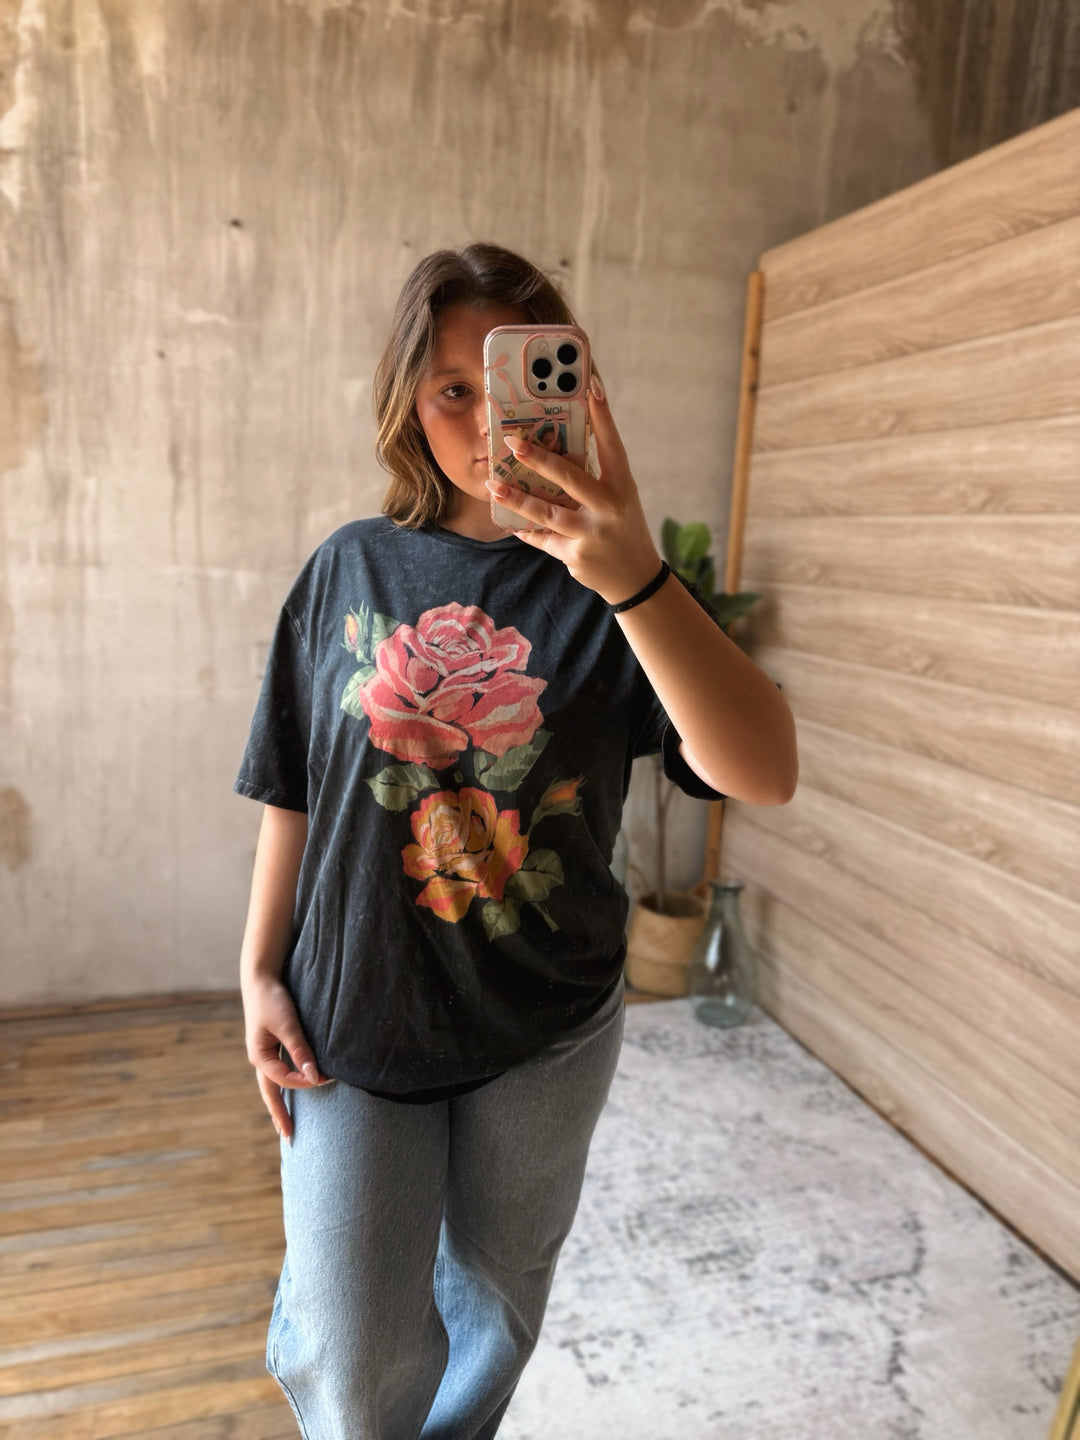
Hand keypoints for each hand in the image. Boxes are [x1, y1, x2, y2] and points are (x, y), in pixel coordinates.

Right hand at [242, 974, 329, 1140]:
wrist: (261, 977)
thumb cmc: (272, 999)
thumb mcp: (287, 1024)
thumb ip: (300, 1049)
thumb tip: (313, 1076)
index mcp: (259, 1056)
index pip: (283, 1079)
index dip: (303, 1082)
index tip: (325, 1079)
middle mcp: (261, 1058)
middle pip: (270, 1092)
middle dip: (279, 1113)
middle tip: (289, 1136)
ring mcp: (266, 1053)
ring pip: (274, 1083)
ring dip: (281, 1101)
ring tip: (287, 1122)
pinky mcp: (273, 1044)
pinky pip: (281, 1070)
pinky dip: (287, 1083)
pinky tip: (296, 1087)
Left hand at [486, 381, 662, 603]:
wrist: (634, 577)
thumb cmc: (621, 526)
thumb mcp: (617, 498)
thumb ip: (592, 477)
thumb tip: (554, 448)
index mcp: (622, 486)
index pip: (612, 444)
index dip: (602, 415)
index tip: (590, 384)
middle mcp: (610, 508)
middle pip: (571, 479)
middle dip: (540, 459)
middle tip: (514, 442)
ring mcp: (592, 534)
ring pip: (547, 513)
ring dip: (517, 499)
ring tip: (493, 484)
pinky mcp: (575, 555)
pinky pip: (542, 539)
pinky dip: (525, 530)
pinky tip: (507, 521)